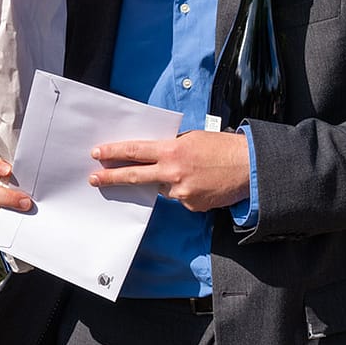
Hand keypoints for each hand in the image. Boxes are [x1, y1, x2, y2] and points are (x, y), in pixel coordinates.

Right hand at [0, 154, 31, 241]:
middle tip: (26, 202)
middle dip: (7, 197)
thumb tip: (62, 174)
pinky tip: (12, 231)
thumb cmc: (29, 197)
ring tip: (22, 220)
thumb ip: (37, 179)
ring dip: (3, 217)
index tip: (9, 170)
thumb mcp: (32, 185)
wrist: (28, 218)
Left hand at [89, 130, 250, 211]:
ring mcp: (181, 192)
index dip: (113, 153)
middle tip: (94, 178)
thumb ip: (169, 148)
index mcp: (172, 151)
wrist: (251, 167)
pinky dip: (187, 191)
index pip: (134, 151)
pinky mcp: (191, 205)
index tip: (96, 154)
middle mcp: (173, 172)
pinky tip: (203, 183)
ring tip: (193, 172)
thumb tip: (152, 155)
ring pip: (163, 187)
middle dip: (111, 177)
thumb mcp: (192, 139)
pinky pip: (180, 198)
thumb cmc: (223, 148)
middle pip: (134, 176)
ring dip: (169, 181)